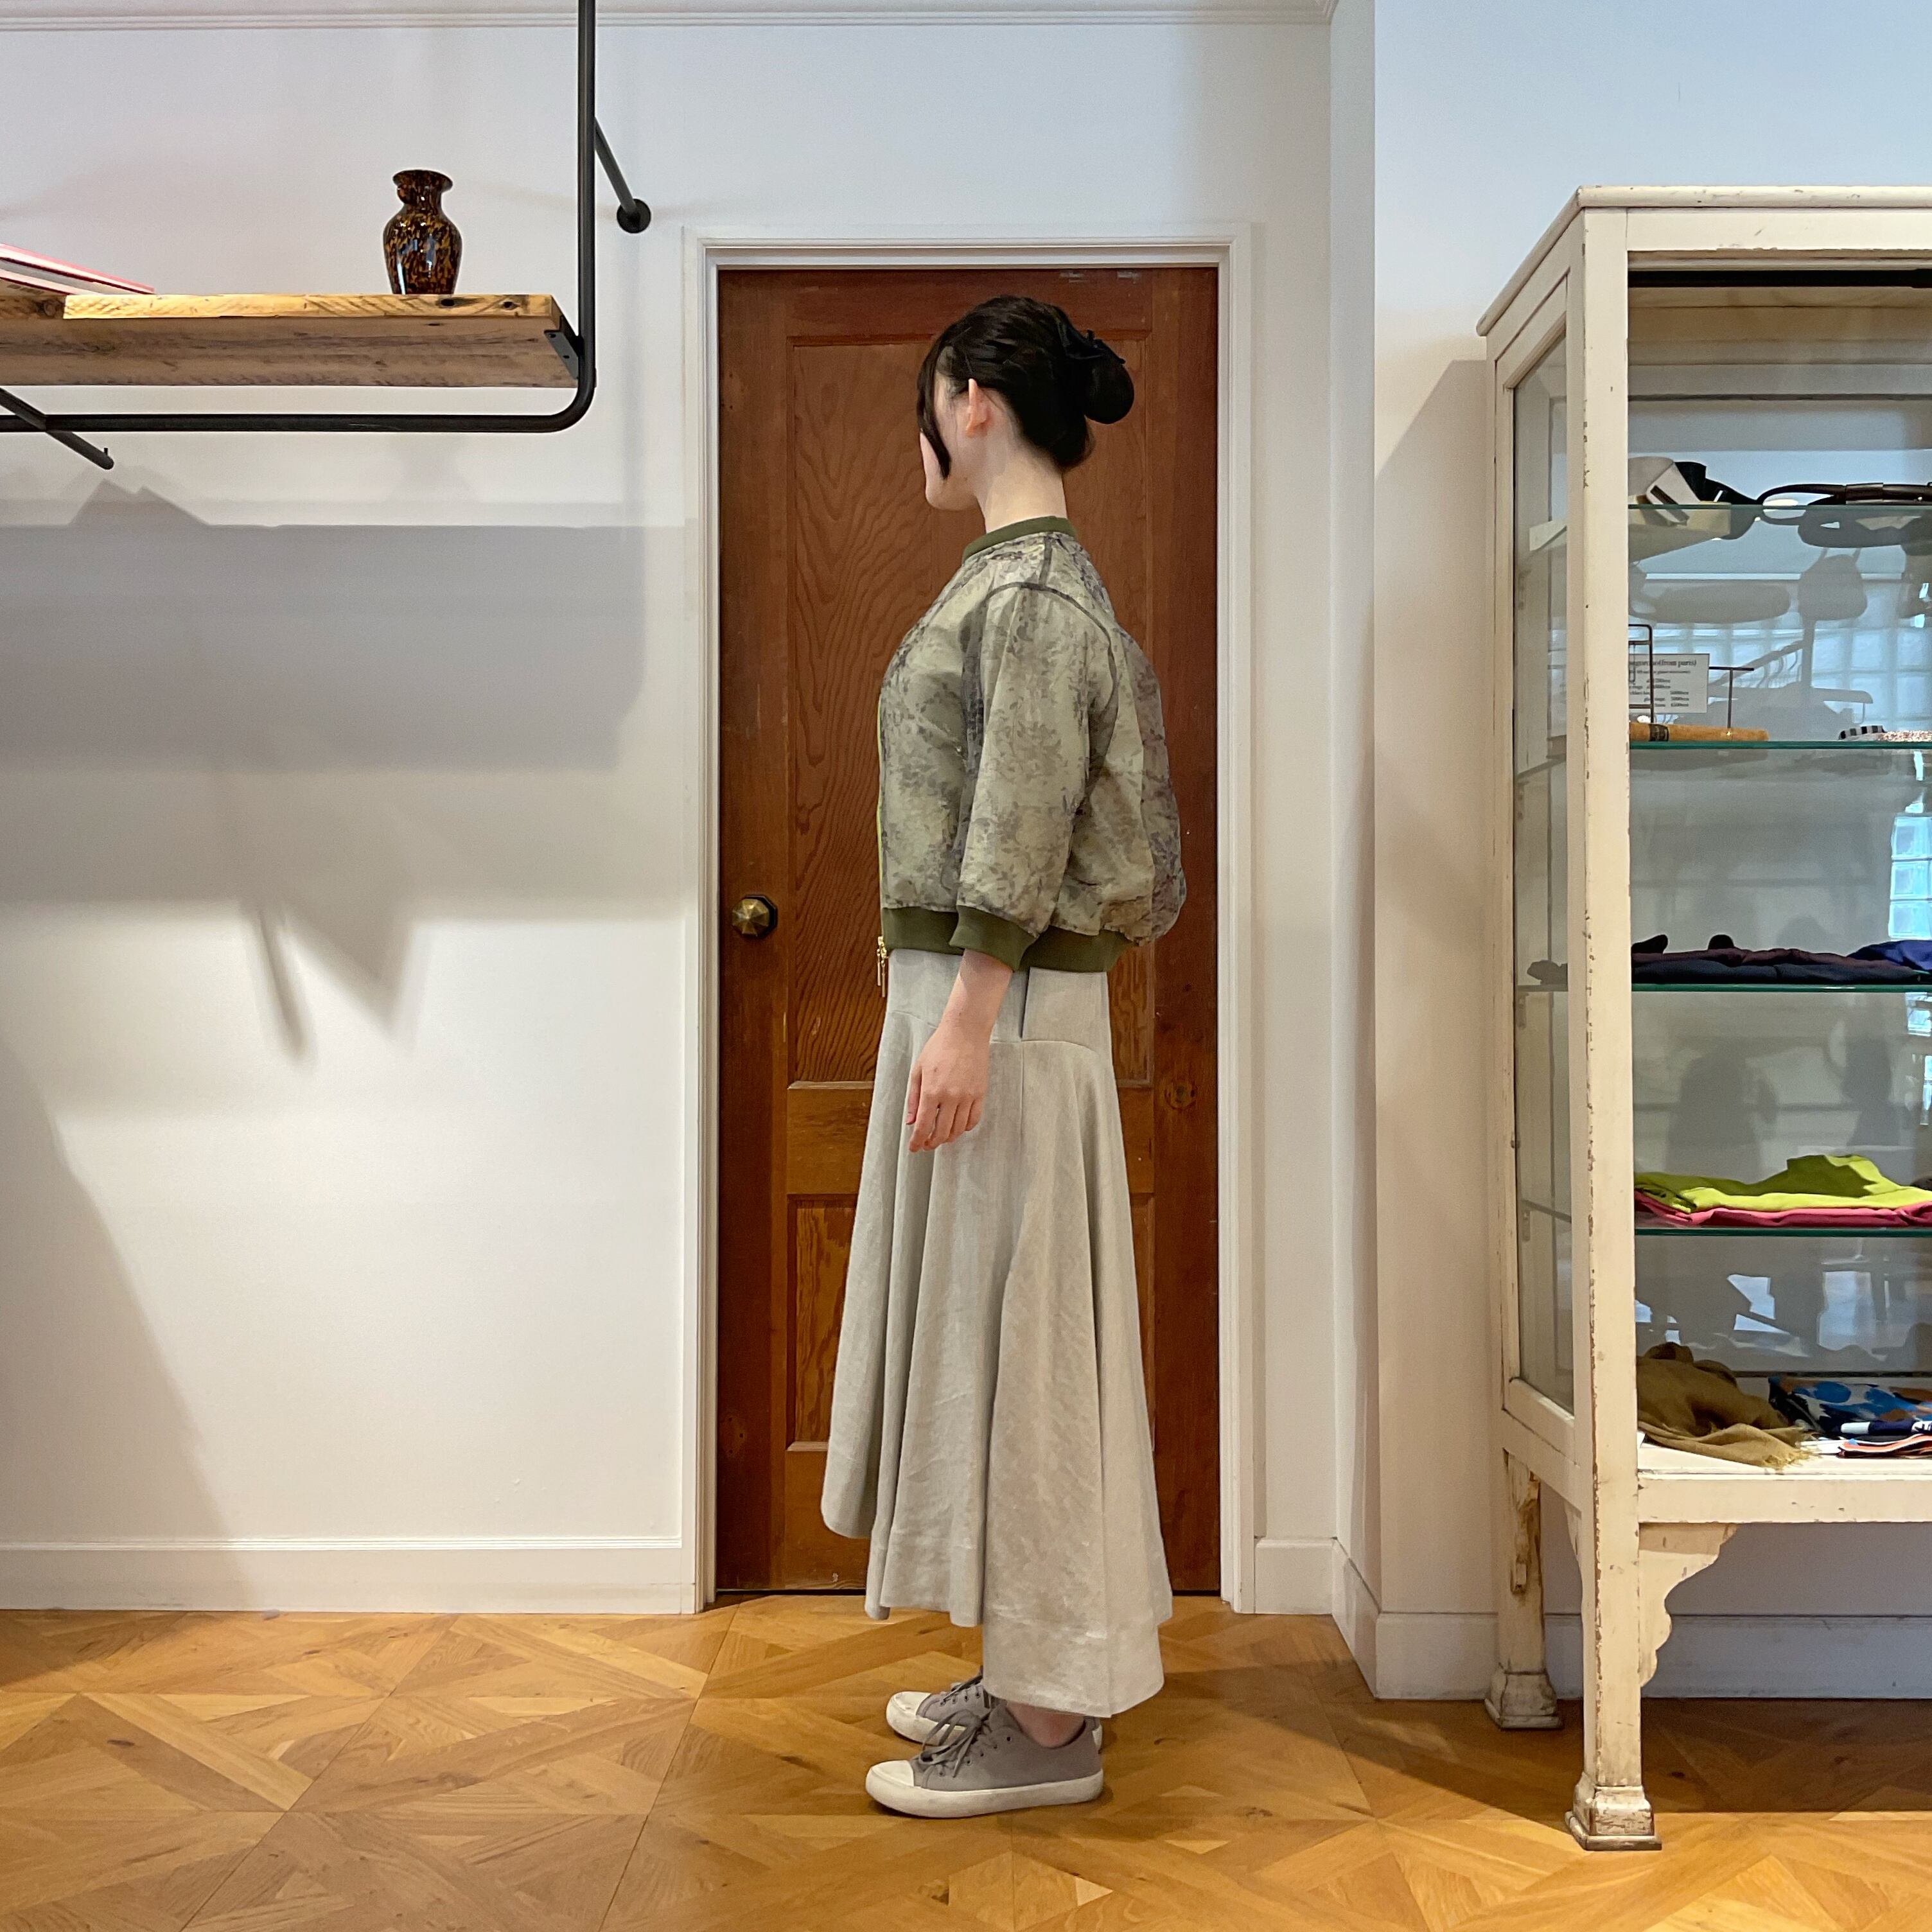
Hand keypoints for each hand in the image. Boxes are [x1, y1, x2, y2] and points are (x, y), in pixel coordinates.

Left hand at [903, 948, 1013, 1151]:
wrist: (965, 1032)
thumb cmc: (940, 1047)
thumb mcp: (918, 1071)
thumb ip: (914, 1099)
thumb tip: (911, 1121)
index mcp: (931, 1091)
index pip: (923, 1127)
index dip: (917, 1142)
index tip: (914, 1147)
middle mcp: (950, 1097)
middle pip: (941, 1133)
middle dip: (931, 1143)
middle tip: (926, 1144)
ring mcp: (968, 1096)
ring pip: (958, 1129)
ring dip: (947, 1137)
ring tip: (940, 1136)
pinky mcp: (980, 1093)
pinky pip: (973, 1120)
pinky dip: (964, 1128)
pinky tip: (957, 1126)